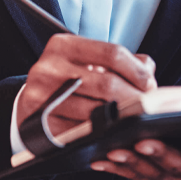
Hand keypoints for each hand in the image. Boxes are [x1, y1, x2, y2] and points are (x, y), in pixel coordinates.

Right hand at [17, 34, 156, 136]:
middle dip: (134, 97)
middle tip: (148, 107)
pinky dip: (101, 134)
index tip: (150, 84)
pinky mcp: (40, 125)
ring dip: (121, 119)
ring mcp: (41, 96)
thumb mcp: (87, 60)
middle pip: (107, 83)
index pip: (111, 52)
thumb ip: (119, 60)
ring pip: (96, 111)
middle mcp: (49, 67)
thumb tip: (148, 68)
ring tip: (134, 120)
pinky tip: (112, 133)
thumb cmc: (67, 79)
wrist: (30, 103)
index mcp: (63, 45)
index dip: (136, 70)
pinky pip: (80, 132)